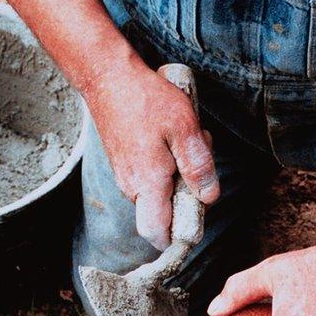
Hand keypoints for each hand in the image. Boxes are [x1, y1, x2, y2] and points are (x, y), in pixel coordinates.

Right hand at [83, 64, 217, 249]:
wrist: (107, 77)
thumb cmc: (146, 99)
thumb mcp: (185, 129)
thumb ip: (198, 166)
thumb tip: (208, 197)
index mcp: (147, 183)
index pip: (158, 234)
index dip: (178, 238)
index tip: (196, 219)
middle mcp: (132, 186)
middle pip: (165, 214)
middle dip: (188, 195)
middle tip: (198, 159)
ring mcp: (126, 176)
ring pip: (161, 193)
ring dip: (180, 175)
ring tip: (186, 140)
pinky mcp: (125, 164)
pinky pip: (152, 177)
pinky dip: (168, 164)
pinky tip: (173, 137)